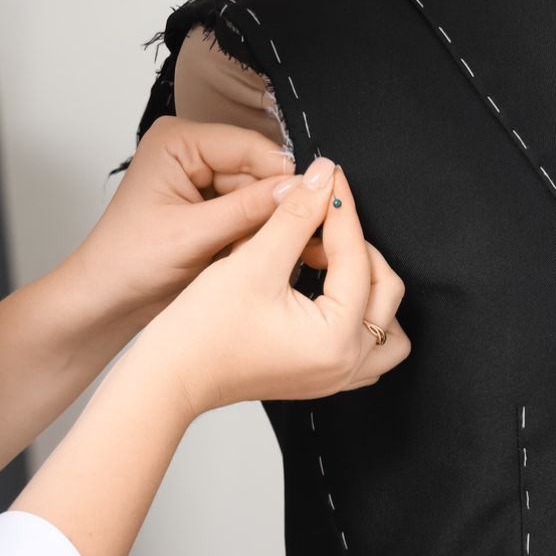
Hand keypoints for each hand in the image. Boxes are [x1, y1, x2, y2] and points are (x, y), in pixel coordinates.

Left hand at [67, 116, 294, 326]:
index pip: (249, 145)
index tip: (317, 200)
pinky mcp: (212, 207)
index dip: (283, 174)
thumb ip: (249, 209)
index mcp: (178, 141)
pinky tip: (263, 251)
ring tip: (283, 249)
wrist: (107, 300)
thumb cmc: (126, 263)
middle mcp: (192, 153)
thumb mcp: (193, 235)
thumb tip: (301, 188)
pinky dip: (259, 234)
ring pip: (260, 194)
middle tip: (306, 234)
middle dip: (277, 203)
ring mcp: (203, 180)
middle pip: (258, 169)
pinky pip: (251, 213)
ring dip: (270, 222)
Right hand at [137, 157, 409, 416]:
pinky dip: (356, 311)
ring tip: (323, 258)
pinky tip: (323, 287)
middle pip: (384, 288)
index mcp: (337, 339)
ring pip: (384, 321)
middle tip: (317, 221)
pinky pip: (365, 343)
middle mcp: (346, 364)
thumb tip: (323, 179)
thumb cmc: (202, 333)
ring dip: (365, 283)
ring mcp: (336, 377)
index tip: (330, 179)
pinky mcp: (320, 376)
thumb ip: (297, 215)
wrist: (171, 375)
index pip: (357, 258)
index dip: (341, 210)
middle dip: (353, 246)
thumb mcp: (255, 261)